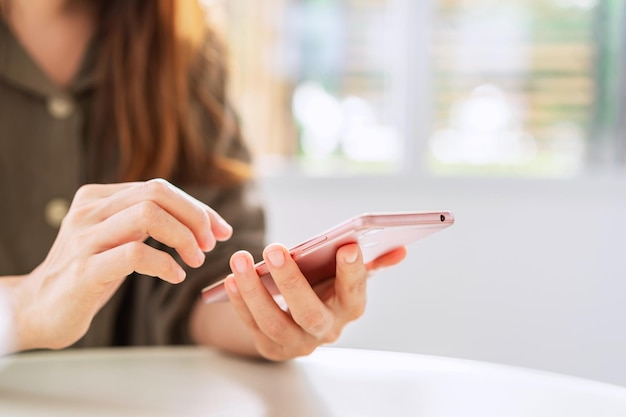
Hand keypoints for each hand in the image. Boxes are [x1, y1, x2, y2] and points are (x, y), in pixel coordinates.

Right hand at [14, 179, 231, 350]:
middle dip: (194, 216)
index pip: (159, 188)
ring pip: (147, 215)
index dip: (197, 207)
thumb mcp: (118, 239)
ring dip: (184, 237)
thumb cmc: (90, 274)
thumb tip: (205, 221)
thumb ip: (148, 223)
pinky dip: (164, 263)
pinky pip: (135, 254)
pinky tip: (175, 276)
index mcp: (98, 198)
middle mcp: (89, 211)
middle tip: (209, 244)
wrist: (37, 309)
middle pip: (156, 192)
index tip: (221, 230)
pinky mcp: (83, 270)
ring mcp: (84, 239)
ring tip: (195, 259)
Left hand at [223, 243, 406, 360]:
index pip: (354, 292)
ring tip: (240, 259)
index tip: (348, 245)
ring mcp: (298, 343)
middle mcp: (327, 330)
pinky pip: (252, 326)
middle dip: (292, 281)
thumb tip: (400, 250)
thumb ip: (369, 263)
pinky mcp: (271, 347)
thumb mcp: (345, 276)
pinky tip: (230, 278)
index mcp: (349, 308)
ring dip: (255, 290)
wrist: (297, 319)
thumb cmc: (324, 288)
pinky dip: (240, 302)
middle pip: (310, 312)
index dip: (353, 272)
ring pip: (275, 322)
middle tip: (275, 248)